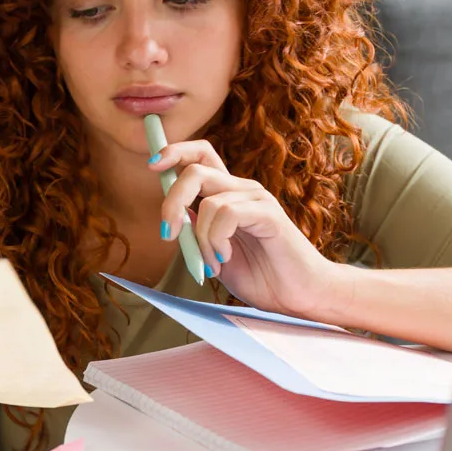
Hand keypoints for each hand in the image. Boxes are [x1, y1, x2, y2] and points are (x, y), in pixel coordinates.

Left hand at [149, 139, 342, 317]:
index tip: (152, 165)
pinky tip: (226, 259)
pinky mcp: (269, 215)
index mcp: (229, 196)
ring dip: (201, 238)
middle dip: (171, 200)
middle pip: (196, 169)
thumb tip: (177, 214)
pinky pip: (227, 214)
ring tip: (213, 263)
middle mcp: (243, 190)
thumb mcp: (216, 255)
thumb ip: (197, 233)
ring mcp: (257, 200)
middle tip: (169, 233)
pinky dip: (217, 240)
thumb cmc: (262, 278)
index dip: (175, 152)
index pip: (201, 155)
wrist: (298, 297)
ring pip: (208, 201)